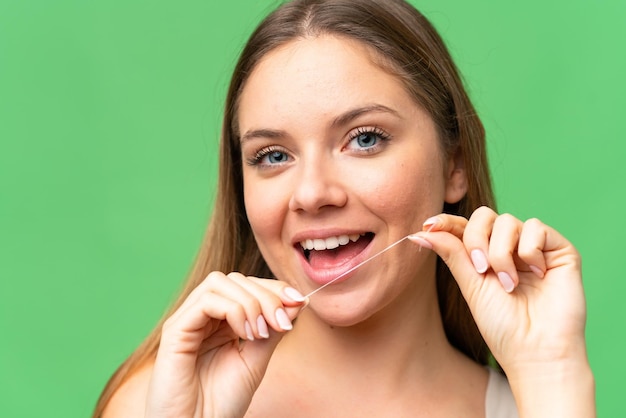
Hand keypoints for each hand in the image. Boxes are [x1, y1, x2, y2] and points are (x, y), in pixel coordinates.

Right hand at [146, 272, 306, 417]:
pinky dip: (233, 310)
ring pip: (220, 282)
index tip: (300, 301)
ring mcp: (187, 320)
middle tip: (282, 323)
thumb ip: (273, 330)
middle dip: (267, 295)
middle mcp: (202, 315)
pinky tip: (246, 334)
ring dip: (250, 302)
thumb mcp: (257, 359)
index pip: (248, 286)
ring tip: (261, 332)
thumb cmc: (221, 402)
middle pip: (236, 280)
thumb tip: (298, 301)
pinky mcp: (175, 330)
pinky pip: (206, 301)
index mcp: (221, 320)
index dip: (275, 288)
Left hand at [409, 207, 594, 415]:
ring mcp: (534, 247)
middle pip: (484, 216)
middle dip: (476, 239)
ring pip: (508, 221)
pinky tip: (537, 274)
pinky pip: (537, 227)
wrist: (535, 350)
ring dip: (501, 252)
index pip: (465, 226)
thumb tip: (420, 232)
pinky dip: (529, 250)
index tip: (429, 226)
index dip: (447, 221)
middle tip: (481, 269)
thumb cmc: (502, 324)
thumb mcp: (470, 285)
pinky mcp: (560, 250)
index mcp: (486, 255)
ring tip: (509, 283)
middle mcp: (510, 247)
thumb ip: (451, 253)